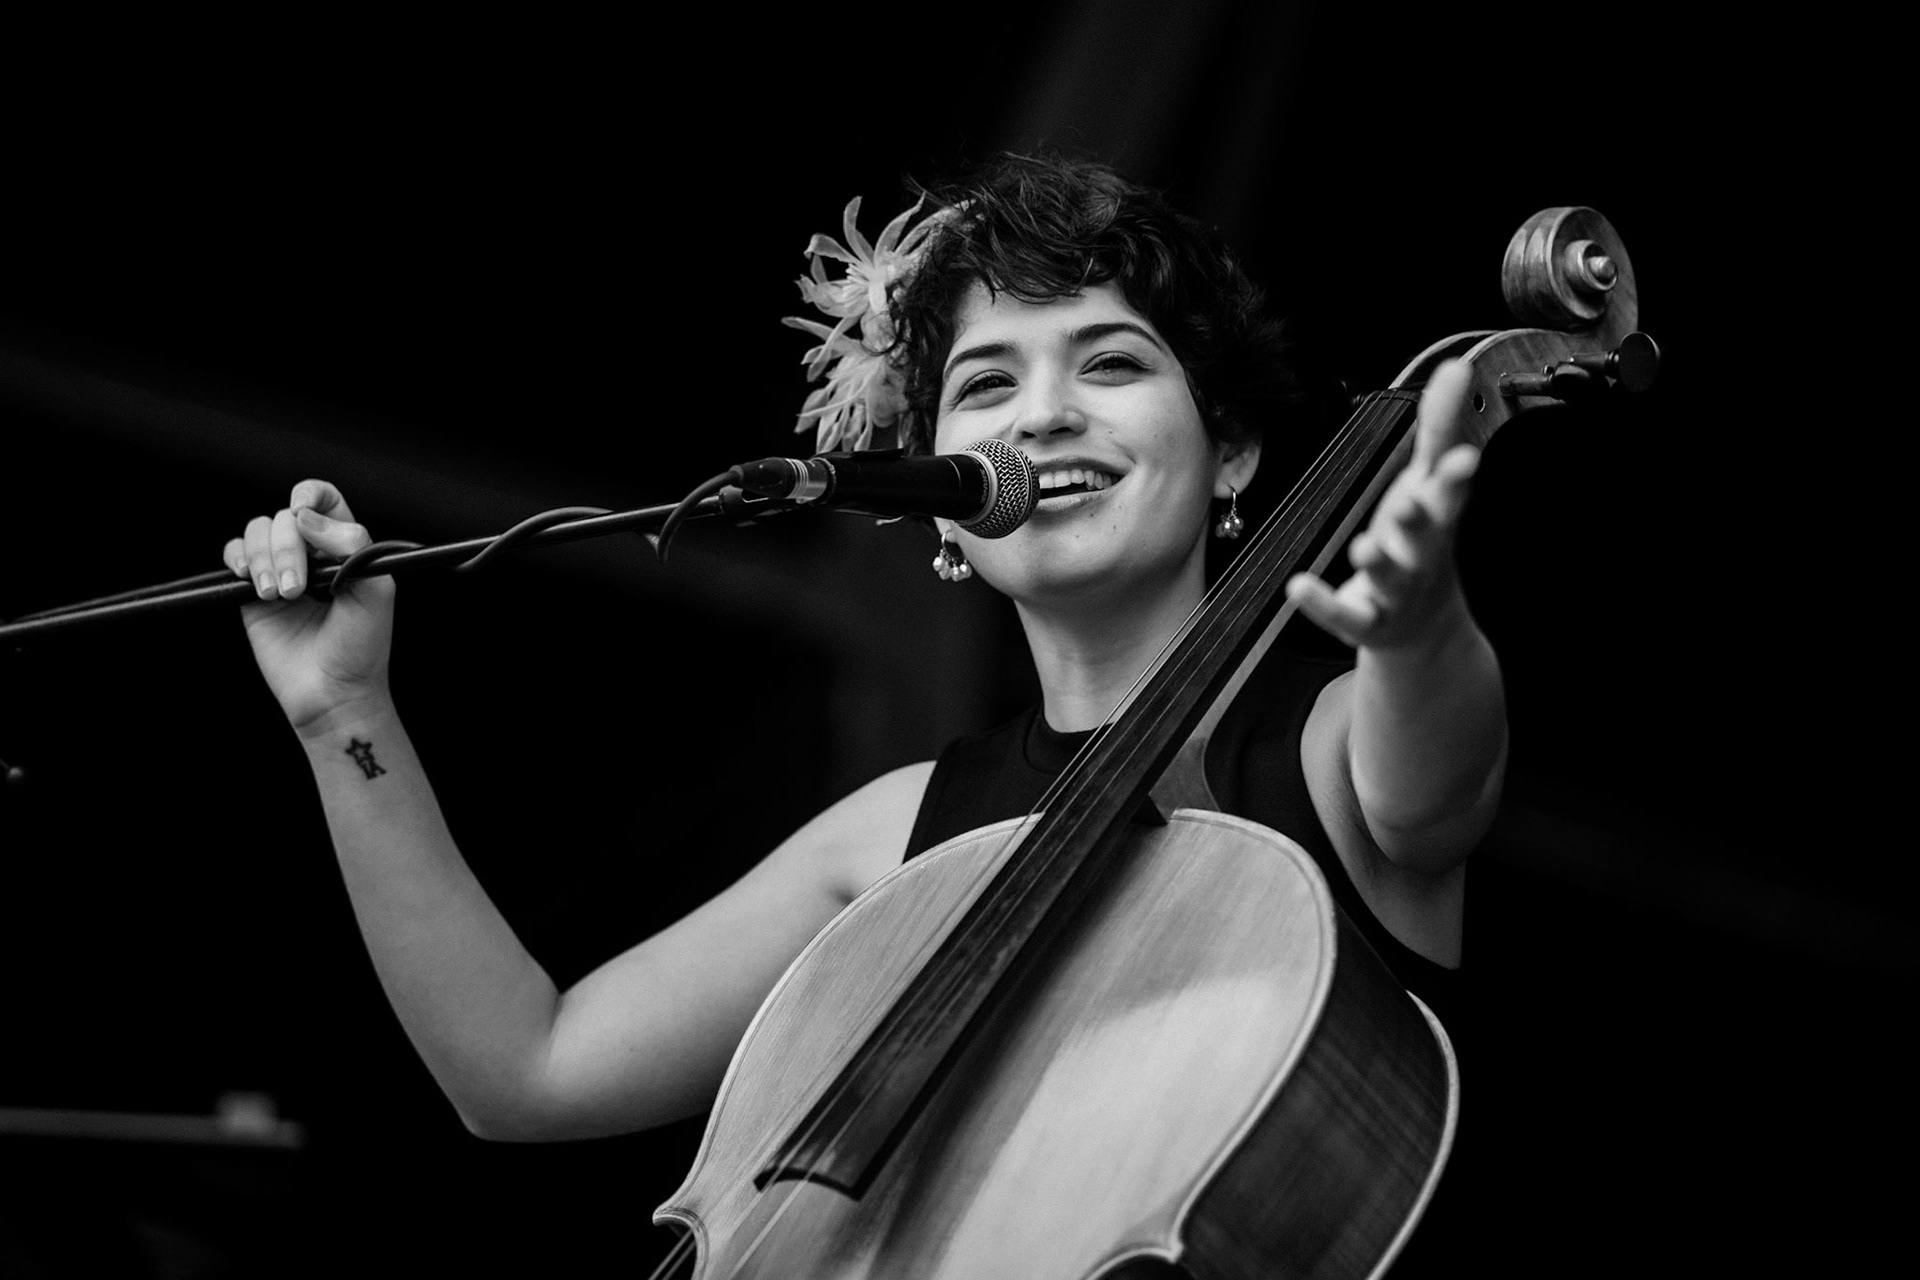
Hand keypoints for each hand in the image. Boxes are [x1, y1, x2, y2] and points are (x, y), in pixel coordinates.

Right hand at [223, 479, 395, 732]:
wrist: (333, 691)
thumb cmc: (361, 646)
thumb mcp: (374, 592)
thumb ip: (352, 547)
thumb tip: (306, 517)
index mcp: (345, 547)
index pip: (325, 501)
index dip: (312, 493)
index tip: (301, 506)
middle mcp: (312, 553)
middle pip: (286, 517)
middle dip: (287, 547)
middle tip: (297, 588)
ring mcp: (280, 570)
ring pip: (257, 530)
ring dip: (264, 557)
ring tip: (279, 595)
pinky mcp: (252, 591)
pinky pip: (234, 554)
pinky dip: (238, 558)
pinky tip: (253, 583)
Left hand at [1286, 359, 1480, 650]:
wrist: (1424, 629)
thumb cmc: (1425, 542)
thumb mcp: (1431, 483)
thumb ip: (1439, 426)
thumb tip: (1457, 366)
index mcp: (1438, 520)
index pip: (1451, 495)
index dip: (1457, 478)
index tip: (1465, 459)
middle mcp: (1421, 555)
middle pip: (1424, 538)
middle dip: (1419, 521)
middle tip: (1410, 502)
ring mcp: (1396, 592)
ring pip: (1390, 578)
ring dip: (1379, 562)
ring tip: (1364, 547)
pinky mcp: (1367, 621)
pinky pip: (1345, 616)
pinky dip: (1323, 603)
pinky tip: (1298, 587)